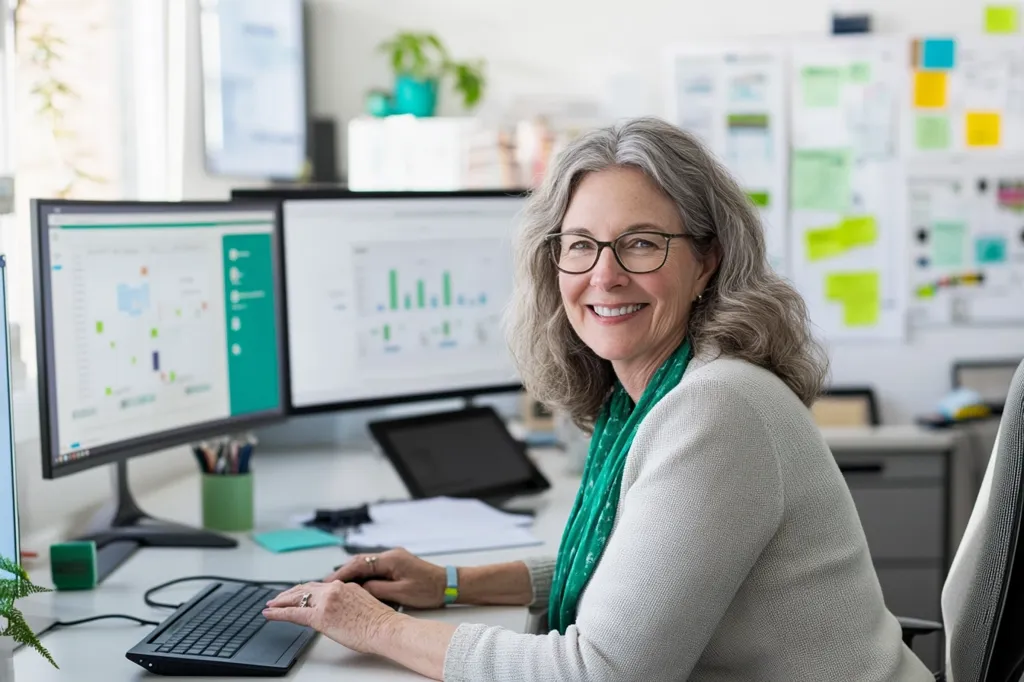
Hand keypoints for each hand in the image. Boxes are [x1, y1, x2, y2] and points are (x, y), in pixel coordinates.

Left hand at [263, 581, 398, 654]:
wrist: (385, 628)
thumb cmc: (379, 622)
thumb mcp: (362, 604)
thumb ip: (347, 602)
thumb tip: (337, 611)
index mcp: (345, 586)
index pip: (319, 586)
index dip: (304, 590)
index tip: (296, 593)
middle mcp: (334, 589)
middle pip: (305, 588)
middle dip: (289, 594)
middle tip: (277, 599)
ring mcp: (326, 600)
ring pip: (297, 598)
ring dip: (281, 601)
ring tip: (271, 606)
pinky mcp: (320, 616)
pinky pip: (294, 613)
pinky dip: (279, 613)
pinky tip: (270, 614)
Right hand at [325, 548, 446, 608]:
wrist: (448, 585)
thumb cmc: (428, 590)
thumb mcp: (400, 593)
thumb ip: (377, 589)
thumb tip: (357, 588)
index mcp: (390, 559)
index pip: (359, 564)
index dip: (341, 574)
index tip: (327, 583)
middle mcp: (390, 555)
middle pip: (359, 562)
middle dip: (342, 573)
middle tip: (326, 585)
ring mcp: (393, 559)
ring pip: (366, 564)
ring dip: (352, 574)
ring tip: (336, 587)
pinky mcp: (396, 565)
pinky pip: (374, 568)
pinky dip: (363, 575)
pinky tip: (356, 585)